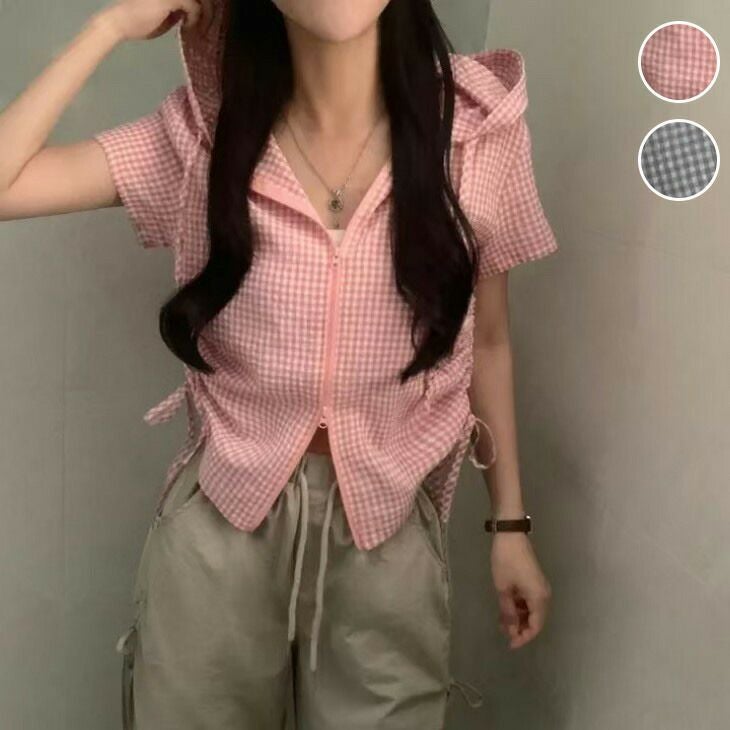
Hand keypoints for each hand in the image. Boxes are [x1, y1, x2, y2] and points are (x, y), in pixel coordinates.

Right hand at [96, 0, 213, 41]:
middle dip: (208, 9)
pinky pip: (194, 6)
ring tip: (200, 29)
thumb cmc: (140, 21)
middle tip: (206, 25)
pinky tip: (188, 28)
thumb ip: (180, 10)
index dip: (204, 6)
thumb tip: (195, 12)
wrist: (121, 22)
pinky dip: (195, 19)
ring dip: (205, 14)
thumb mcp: (166, 15)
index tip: (203, 20)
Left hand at [490, 532, 550, 648]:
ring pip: (532, 610)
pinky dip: (519, 607)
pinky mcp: (534, 581)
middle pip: (536, 620)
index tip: (510, 644)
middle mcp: (544, 594)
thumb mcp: (503, 588)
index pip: (536, 626)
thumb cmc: (506, 561)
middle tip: (504, 632)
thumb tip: (511, 631)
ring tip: (502, 621)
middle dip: (520, 628)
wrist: (510, 535)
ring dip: (519, 617)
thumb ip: (508, 612)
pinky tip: (506, 608)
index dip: (524, 638)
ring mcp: (540, 587)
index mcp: (539, 598)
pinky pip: (529, 600)